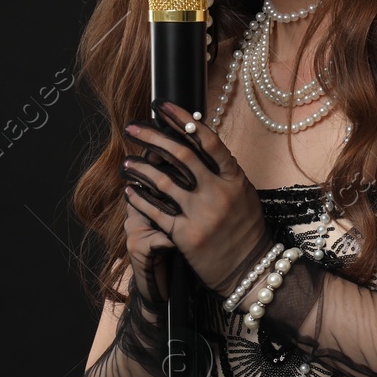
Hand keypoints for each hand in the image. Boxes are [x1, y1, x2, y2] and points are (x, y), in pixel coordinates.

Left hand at [118, 100, 271, 295]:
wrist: (250, 270)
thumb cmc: (245, 230)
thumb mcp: (242, 194)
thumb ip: (223, 171)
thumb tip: (199, 142)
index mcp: (234, 178)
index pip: (207, 140)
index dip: (182, 120)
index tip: (162, 105)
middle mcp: (218, 192)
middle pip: (180, 154)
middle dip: (151, 136)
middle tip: (132, 126)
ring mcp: (201, 214)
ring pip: (162, 181)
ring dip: (139, 167)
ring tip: (126, 161)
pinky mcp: (186, 235)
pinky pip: (156, 211)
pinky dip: (140, 198)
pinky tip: (129, 190)